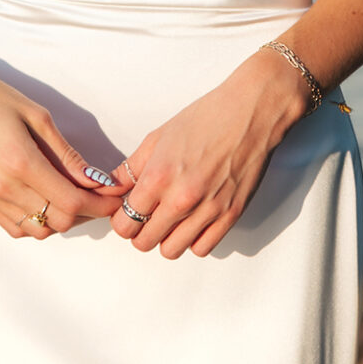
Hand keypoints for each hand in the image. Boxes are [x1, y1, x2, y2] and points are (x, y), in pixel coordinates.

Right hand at [0, 51, 123, 239]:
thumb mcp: (35, 114)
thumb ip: (66, 153)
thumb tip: (96, 179)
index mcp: (20, 162)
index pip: (71, 202)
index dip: (101, 204)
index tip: (118, 195)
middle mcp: (2, 187)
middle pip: (58, 221)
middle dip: (87, 212)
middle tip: (101, 193)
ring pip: (38, 231)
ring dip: (61, 219)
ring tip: (73, 194)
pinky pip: (15, 228)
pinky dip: (37, 222)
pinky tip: (45, 199)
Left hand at [109, 47, 310, 259]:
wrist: (249, 113)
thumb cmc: (206, 118)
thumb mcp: (158, 138)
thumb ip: (131, 169)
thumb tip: (112, 188)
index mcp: (159, 177)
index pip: (125, 224)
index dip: (122, 219)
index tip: (127, 212)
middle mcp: (181, 199)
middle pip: (145, 242)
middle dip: (139, 232)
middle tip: (146, 216)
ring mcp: (208, 210)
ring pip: (171, 250)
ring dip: (165, 239)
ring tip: (170, 220)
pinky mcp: (230, 215)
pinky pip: (202, 248)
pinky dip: (193, 240)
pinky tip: (192, 222)